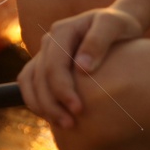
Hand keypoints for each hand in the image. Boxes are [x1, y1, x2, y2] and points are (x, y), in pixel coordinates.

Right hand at [18, 6, 143, 127]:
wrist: (117, 25)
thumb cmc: (119, 26)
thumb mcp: (114, 26)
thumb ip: (98, 41)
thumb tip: (82, 68)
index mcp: (62, 31)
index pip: (54, 65)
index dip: (62, 89)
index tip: (79, 110)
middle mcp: (49, 41)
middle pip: (39, 77)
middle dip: (52, 103)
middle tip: (70, 124)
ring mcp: (45, 53)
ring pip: (30, 82)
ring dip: (41, 106)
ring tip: (63, 124)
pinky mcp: (46, 65)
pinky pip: (30, 84)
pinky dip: (36, 102)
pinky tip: (53, 117)